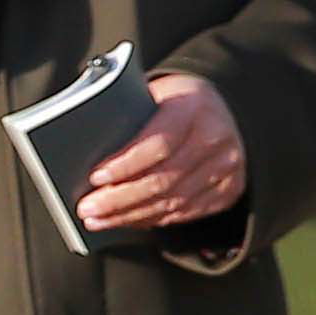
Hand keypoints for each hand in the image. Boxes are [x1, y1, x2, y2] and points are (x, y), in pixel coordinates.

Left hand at [79, 73, 246, 234]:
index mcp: (193, 106)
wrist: (225, 107)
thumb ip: (129, 115)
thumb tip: (86, 150)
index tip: (94, 178)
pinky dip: (153, 219)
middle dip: (120, 198)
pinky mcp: (230, 189)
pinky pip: (187, 212)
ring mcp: (227, 167)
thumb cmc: (175, 101)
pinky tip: (127, 220)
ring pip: (173, 202)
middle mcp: (215, 137)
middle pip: (163, 179)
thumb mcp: (155, 94)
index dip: (125, 164)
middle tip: (87, 209)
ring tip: (99, 220)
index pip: (158, 142)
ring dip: (131, 215)